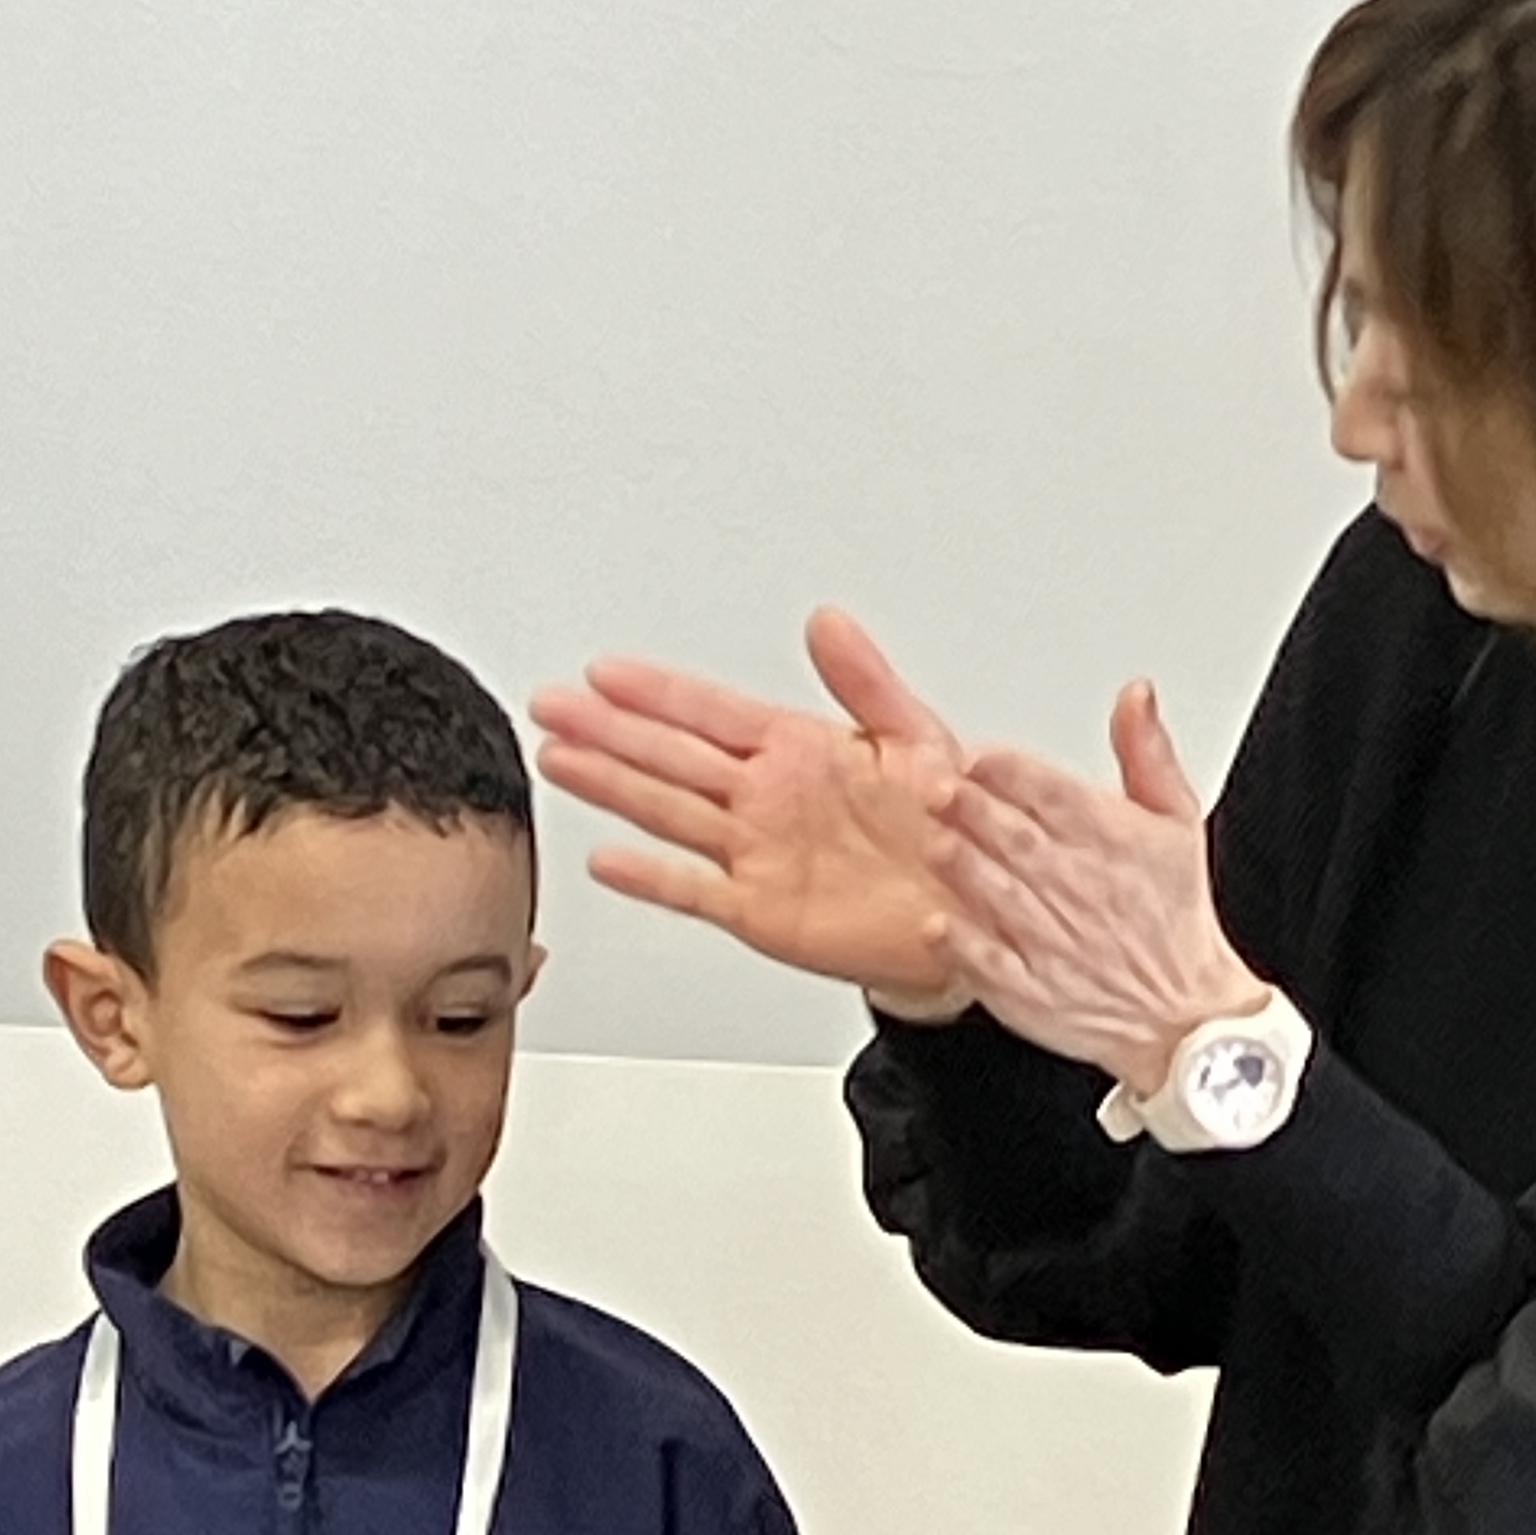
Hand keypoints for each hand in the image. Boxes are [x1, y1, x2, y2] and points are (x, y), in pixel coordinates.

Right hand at [530, 612, 974, 1008]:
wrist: (982, 912)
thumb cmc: (958, 827)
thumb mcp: (919, 737)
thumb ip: (866, 682)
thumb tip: (829, 622)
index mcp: (800, 751)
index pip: (710, 711)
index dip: (656, 690)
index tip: (606, 671)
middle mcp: (768, 799)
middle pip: (669, 755)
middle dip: (607, 729)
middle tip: (553, 705)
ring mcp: (759, 854)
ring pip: (667, 811)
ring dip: (612, 785)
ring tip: (559, 759)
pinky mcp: (763, 911)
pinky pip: (695, 890)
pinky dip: (652, 877)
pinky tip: (610, 858)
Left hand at [933, 680, 1266, 1093]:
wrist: (1185, 1015)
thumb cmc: (1175, 918)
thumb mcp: (1178, 823)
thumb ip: (1146, 753)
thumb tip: (1136, 694)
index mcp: (1109, 838)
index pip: (1053, 791)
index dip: (1010, 771)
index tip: (976, 757)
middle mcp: (1078, 887)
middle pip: (1017, 837)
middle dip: (975, 809)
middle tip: (938, 787)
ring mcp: (1053, 942)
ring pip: (1000, 895)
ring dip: (964, 867)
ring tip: (936, 842)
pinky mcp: (1032, 992)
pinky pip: (991, 965)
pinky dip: (964, 945)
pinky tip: (936, 924)